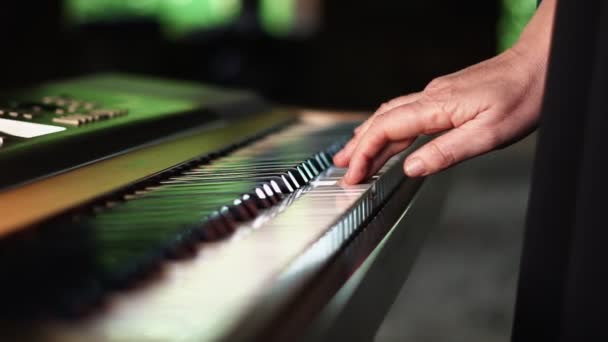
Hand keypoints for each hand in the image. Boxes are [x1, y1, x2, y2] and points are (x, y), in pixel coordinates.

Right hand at [334, 47, 546, 183]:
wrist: (538, 64)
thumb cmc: (521, 96)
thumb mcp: (489, 134)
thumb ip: (446, 152)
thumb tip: (411, 168)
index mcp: (436, 107)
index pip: (386, 130)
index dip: (365, 153)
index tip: (354, 175)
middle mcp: (429, 97)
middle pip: (381, 121)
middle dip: (358, 146)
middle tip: (342, 166)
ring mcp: (435, 95)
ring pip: (390, 115)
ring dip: (369, 135)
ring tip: (354, 154)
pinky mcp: (444, 96)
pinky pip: (405, 112)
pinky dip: (388, 128)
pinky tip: (388, 136)